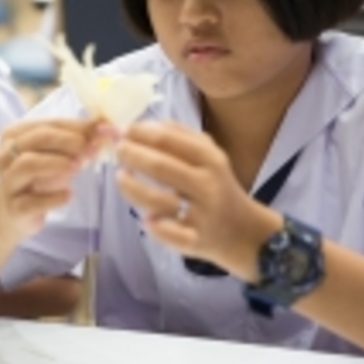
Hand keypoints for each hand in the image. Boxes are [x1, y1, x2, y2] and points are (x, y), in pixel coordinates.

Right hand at [0, 118, 106, 239]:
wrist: (12, 213)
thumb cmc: (37, 177)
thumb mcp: (55, 154)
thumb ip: (76, 139)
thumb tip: (104, 125)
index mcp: (14, 135)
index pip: (48, 124)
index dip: (77, 126)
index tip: (103, 129)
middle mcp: (5, 155)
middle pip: (37, 139)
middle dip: (68, 141)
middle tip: (91, 148)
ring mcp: (7, 182)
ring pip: (27, 165)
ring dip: (57, 163)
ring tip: (78, 167)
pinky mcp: (14, 208)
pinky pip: (32, 201)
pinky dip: (53, 197)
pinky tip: (69, 195)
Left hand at [116, 122, 277, 280]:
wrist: (246, 231)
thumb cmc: (218, 186)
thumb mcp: (209, 155)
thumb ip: (180, 135)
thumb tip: (143, 122)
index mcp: (210, 159)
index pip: (168, 139)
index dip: (139, 133)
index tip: (122, 130)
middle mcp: (208, 184)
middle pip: (161, 166)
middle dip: (132, 155)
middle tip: (117, 149)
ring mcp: (203, 215)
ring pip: (160, 201)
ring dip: (133, 188)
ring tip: (119, 177)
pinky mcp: (197, 241)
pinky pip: (173, 235)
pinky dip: (157, 228)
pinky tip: (146, 219)